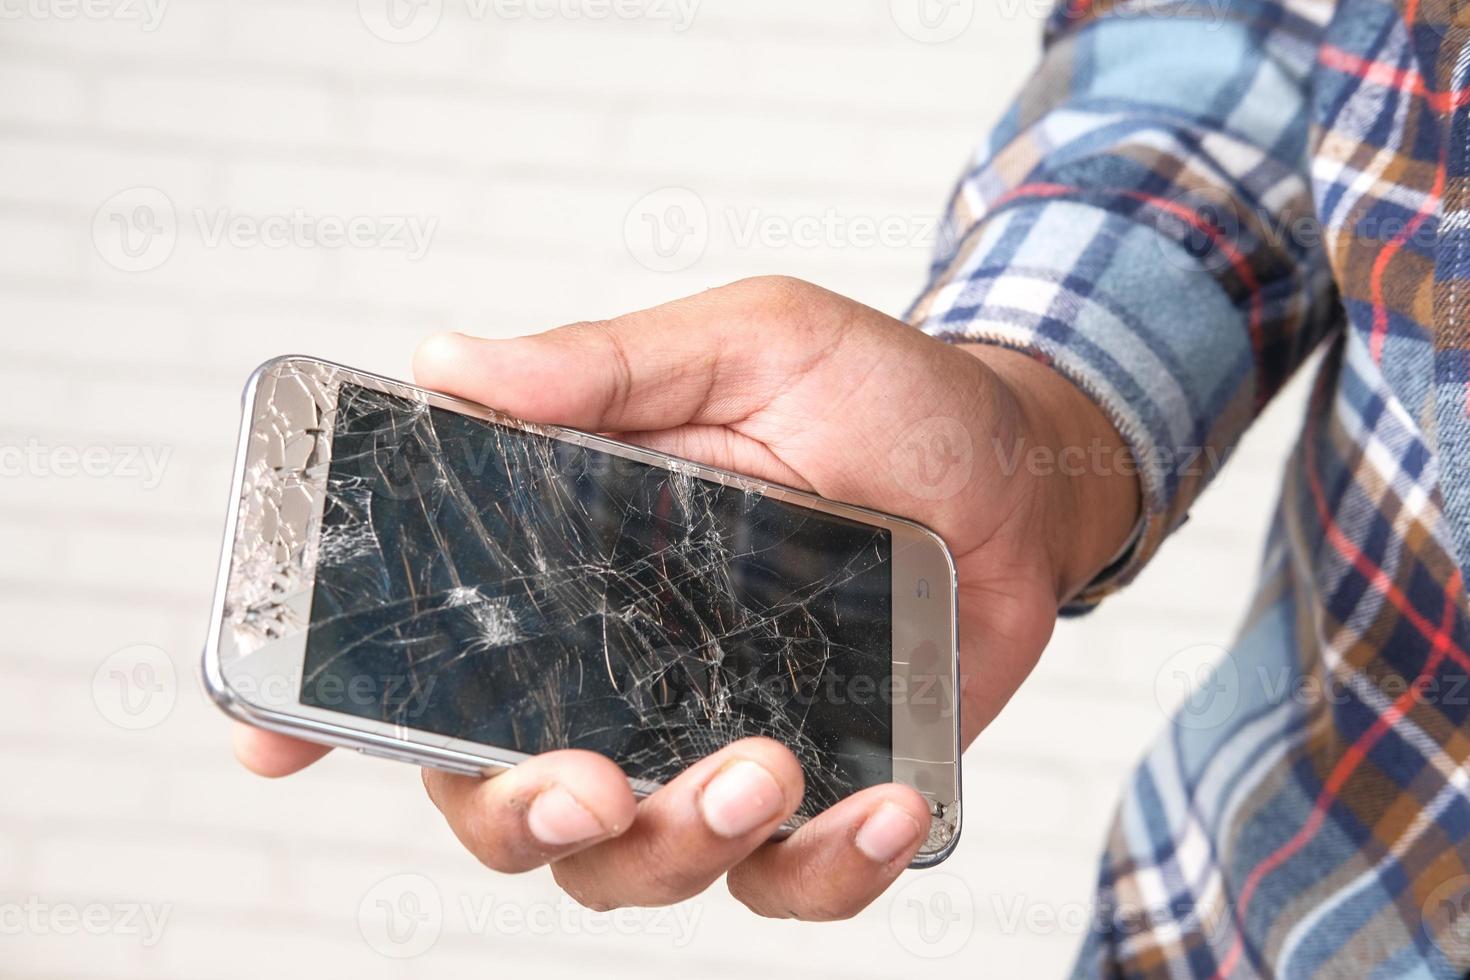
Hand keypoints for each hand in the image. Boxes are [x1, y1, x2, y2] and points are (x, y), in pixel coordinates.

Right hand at [233, 276, 1139, 918]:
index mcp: (574, 575)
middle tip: (591, 783)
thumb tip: (447, 359)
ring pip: (635, 870)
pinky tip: (885, 805)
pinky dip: (827, 873)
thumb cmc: (878, 398)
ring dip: (684, 843)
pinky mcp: (821, 800)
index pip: (425, 657)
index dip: (330, 712)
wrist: (1018, 468)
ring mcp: (715, 746)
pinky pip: (792, 889)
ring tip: (770, 765)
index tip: (271, 746)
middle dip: (525, 816)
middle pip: (508, 802)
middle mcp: (623, 679)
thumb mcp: (748, 346)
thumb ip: (608, 368)